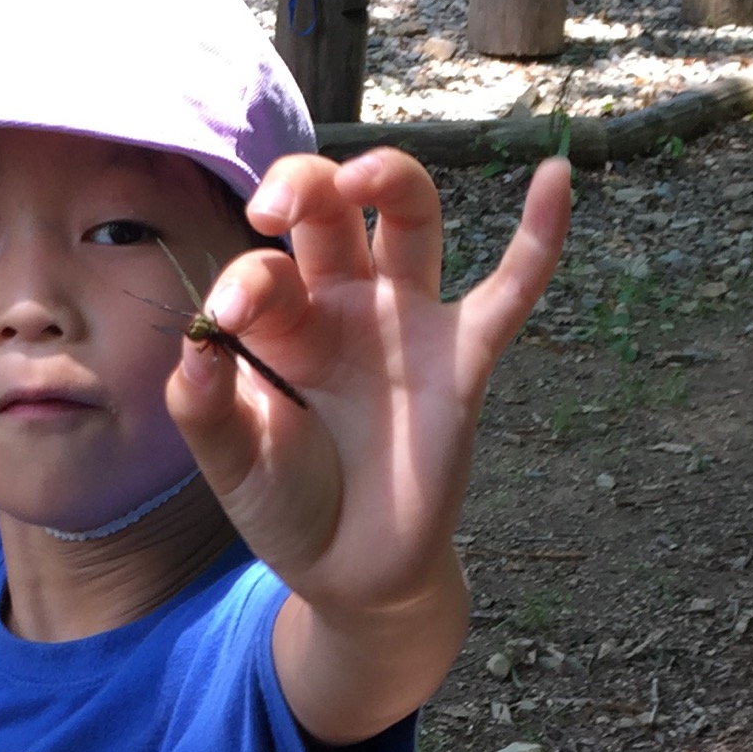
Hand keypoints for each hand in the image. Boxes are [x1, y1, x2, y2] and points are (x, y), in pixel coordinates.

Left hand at [162, 149, 570, 736]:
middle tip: (271, 208)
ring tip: (364, 177)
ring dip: (391, 180)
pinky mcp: (463, 362)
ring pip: (411, 222)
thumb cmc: (289, 506)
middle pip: (332, 211)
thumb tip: (198, 342)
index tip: (226, 318)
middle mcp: (345, 306)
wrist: (352, 575)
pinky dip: (540, 236)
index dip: (243, 281)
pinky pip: (510, 291)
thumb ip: (205, 407)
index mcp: (283, 323)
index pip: (265, 270)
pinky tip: (554, 177)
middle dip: (303, 187)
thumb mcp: (231, 463)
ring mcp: (408, 326)